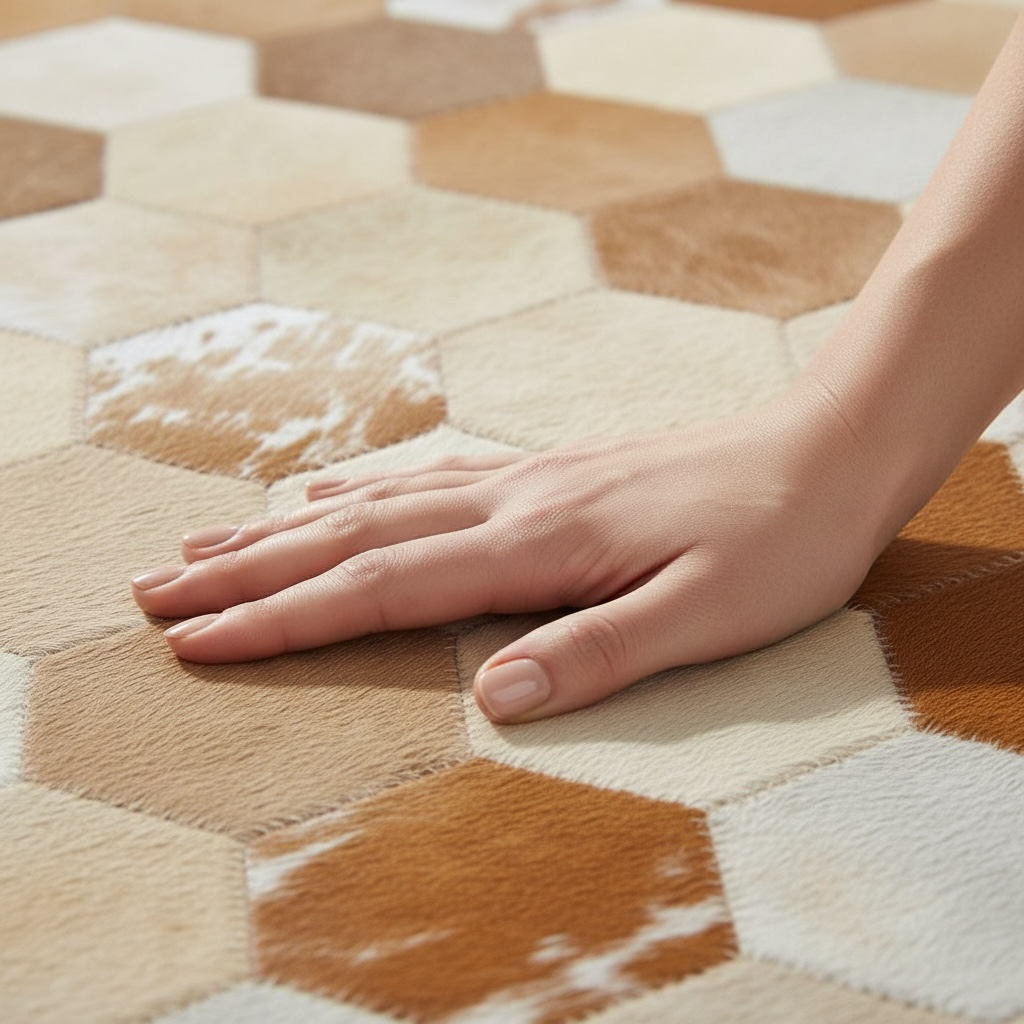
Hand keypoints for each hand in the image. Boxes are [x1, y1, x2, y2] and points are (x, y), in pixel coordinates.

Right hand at [130, 389, 885, 722]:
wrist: (830, 444)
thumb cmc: (783, 536)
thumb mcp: (710, 613)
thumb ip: (598, 653)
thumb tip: (493, 699)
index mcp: (542, 542)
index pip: (383, 586)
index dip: (285, 616)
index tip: (200, 639)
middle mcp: (515, 500)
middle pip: (352, 535)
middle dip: (248, 568)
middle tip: (156, 588)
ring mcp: (528, 479)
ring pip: (378, 500)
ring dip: (285, 525)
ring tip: (209, 541)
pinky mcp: (551, 473)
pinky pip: (430, 480)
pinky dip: (364, 491)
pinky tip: (332, 495)